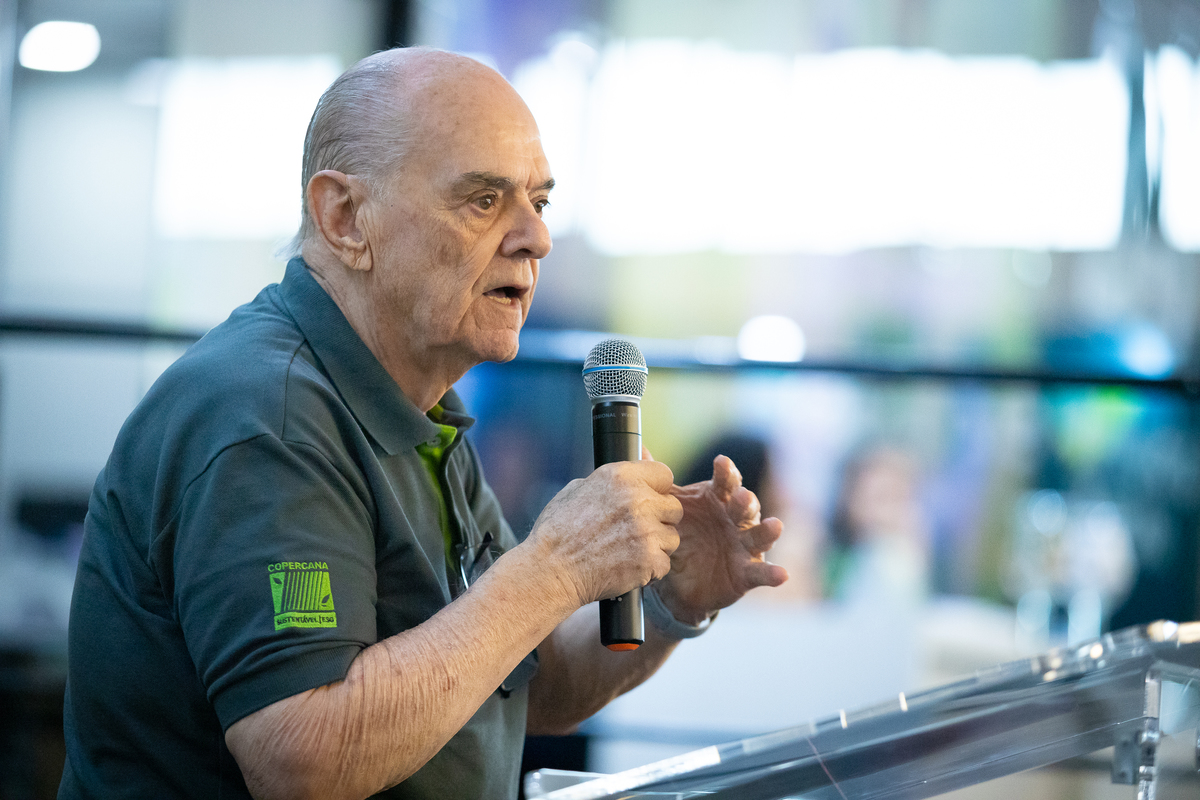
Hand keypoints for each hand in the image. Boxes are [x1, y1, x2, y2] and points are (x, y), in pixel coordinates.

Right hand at [528, 460, 682, 609]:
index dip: (656, 488)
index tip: (649, 498)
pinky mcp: (649, 560)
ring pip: (671, 537)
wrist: (550, 571)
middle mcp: (638, 501)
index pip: (664, 474)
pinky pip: (664, 563)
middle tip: (637, 530)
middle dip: (659, 518)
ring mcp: (646, 531)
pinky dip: (650, 569)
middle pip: (673, 507)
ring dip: (656, 545)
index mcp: (621, 477)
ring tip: (629, 550)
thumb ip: (612, 478)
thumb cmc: (557, 532)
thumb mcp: (578, 489)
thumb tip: (638, 460)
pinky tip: (628, 566)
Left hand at [654, 453, 787, 623]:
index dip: (726, 472)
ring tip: (775, 526)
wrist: (679, 580)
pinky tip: (782, 575)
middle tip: (742, 496)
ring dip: (768, 531)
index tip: (721, 462)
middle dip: (746, 501)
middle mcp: (736, 519)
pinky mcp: (747, 572)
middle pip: (746, 506)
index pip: (726, 482)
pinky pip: (761, 573)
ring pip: (759, 535)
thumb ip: (659, 483)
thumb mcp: (671, 508)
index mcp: (718, 499)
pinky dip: (772, 574)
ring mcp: (744, 545)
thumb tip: (641, 451)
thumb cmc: (683, 533)